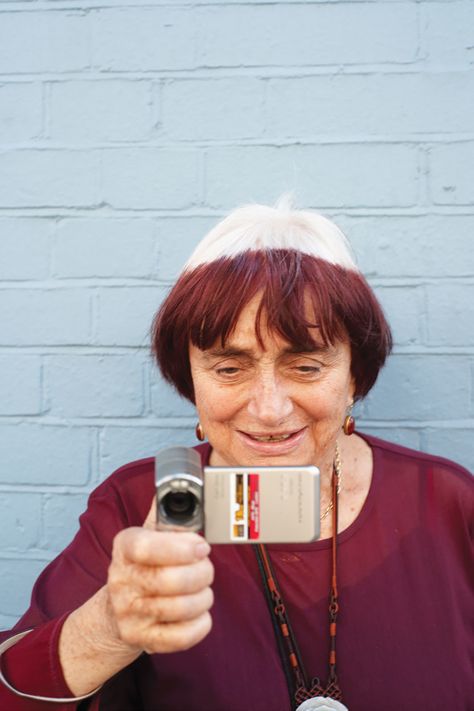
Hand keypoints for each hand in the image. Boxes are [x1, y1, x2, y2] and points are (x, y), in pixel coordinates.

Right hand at [106, 500, 213, 654]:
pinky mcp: (140, 639)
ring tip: (203, 589)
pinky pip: (182, 637)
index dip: (180, 547)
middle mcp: (121, 580)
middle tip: (206, 568)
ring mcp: (128, 613)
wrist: (117, 609)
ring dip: (203, 597)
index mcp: (124, 547)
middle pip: (169, 580)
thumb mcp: (149, 534)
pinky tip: (200, 613)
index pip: (145, 545)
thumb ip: (166, 514)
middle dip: (201, 573)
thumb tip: (181, 486)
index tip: (202, 547)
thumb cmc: (144, 564)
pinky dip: (200, 624)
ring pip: (180, 608)